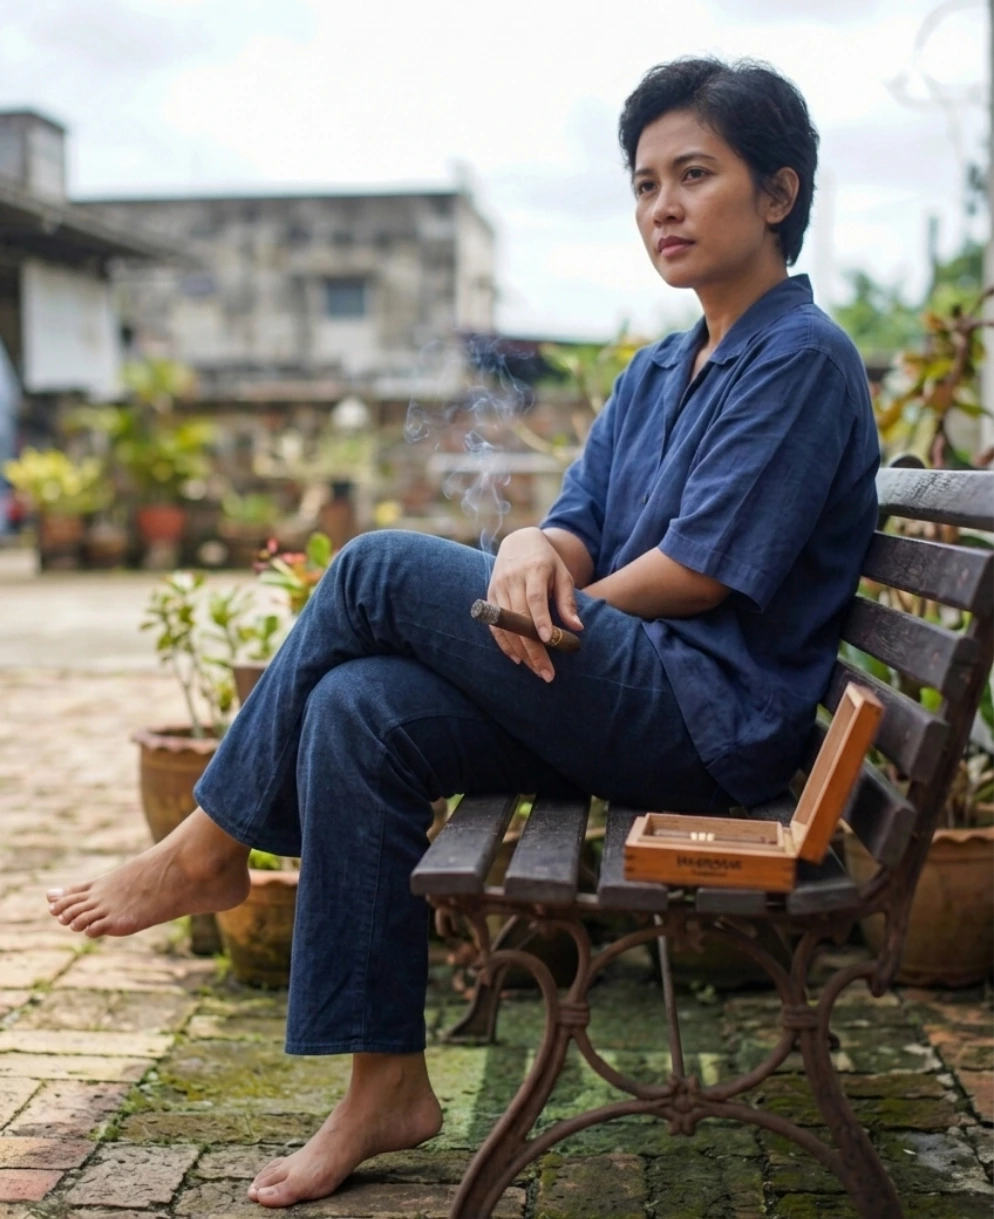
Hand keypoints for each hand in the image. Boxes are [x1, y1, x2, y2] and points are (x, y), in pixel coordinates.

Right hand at [487, 528, 583, 680]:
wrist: (519, 542)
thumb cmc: (547, 561)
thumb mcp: (563, 574)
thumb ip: (568, 601)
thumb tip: (577, 627)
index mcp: (534, 570)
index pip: (535, 598)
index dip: (540, 619)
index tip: (548, 640)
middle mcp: (512, 579)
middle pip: (520, 618)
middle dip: (533, 648)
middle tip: (546, 672)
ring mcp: (498, 588)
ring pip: (506, 626)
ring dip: (520, 651)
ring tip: (536, 670)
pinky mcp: (490, 596)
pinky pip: (495, 626)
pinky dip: (505, 643)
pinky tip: (517, 659)